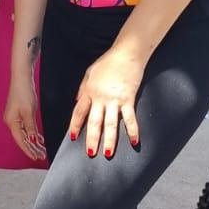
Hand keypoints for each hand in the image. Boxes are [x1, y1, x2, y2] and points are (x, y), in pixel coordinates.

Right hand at [4, 73, 45, 160]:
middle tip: (42, 156)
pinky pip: (26, 128)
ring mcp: (14, 118)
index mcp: (12, 123)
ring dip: (33, 142)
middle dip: (32, 148)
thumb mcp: (29, 112)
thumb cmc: (23, 93)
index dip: (29, 150)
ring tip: (42, 150)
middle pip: (22, 139)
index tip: (37, 158)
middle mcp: (11, 122)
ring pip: (25, 134)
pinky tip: (38, 138)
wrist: (21, 79)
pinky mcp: (18, 114)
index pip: (21, 141)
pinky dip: (32, 134)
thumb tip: (32, 140)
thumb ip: (31, 128)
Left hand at [68, 44, 143, 158]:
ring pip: (110, 124)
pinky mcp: (128, 99)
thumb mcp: (90, 72)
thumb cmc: (108, 62)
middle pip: (94, 122)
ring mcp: (115, 100)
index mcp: (89, 91)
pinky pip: (130, 118)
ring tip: (107, 154)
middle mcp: (100, 98)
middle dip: (91, 139)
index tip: (73, 137)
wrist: (127, 54)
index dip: (75, 125)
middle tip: (90, 153)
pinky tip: (134, 142)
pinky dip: (133, 130)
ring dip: (109, 140)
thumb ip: (83, 88)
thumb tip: (76, 101)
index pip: (79, 112)